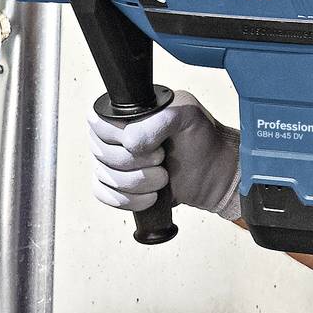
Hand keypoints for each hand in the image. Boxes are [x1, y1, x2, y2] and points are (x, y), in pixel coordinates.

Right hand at [87, 89, 240, 220]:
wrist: (215, 171)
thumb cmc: (201, 139)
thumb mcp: (186, 116)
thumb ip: (157, 120)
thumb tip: (128, 142)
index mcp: (127, 112)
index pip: (98, 123)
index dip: (119, 137)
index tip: (150, 144)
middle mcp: (116, 136)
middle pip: (101, 153)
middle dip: (134, 163)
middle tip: (162, 160)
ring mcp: (115, 162)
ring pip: (104, 176)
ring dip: (136, 183)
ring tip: (163, 179)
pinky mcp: (119, 186)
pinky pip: (103, 194)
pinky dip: (128, 200)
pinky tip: (151, 197)